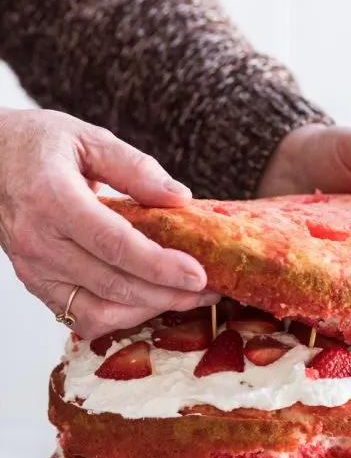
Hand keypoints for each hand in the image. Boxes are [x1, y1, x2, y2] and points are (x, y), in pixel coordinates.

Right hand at [0, 108, 215, 338]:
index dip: (160, 264)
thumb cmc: (39, 147)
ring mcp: (34, 269)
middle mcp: (38, 240)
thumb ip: (135, 167)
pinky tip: (149, 301)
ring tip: (186, 298)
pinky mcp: (37, 286)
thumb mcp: (88, 138)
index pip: (114, 243)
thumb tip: (180, 199)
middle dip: (167, 293)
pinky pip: (84, 318)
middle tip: (208, 289)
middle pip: (113, 283)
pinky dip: (122, 316)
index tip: (198, 274)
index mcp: (51, 198)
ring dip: (149, 310)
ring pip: (100, 310)